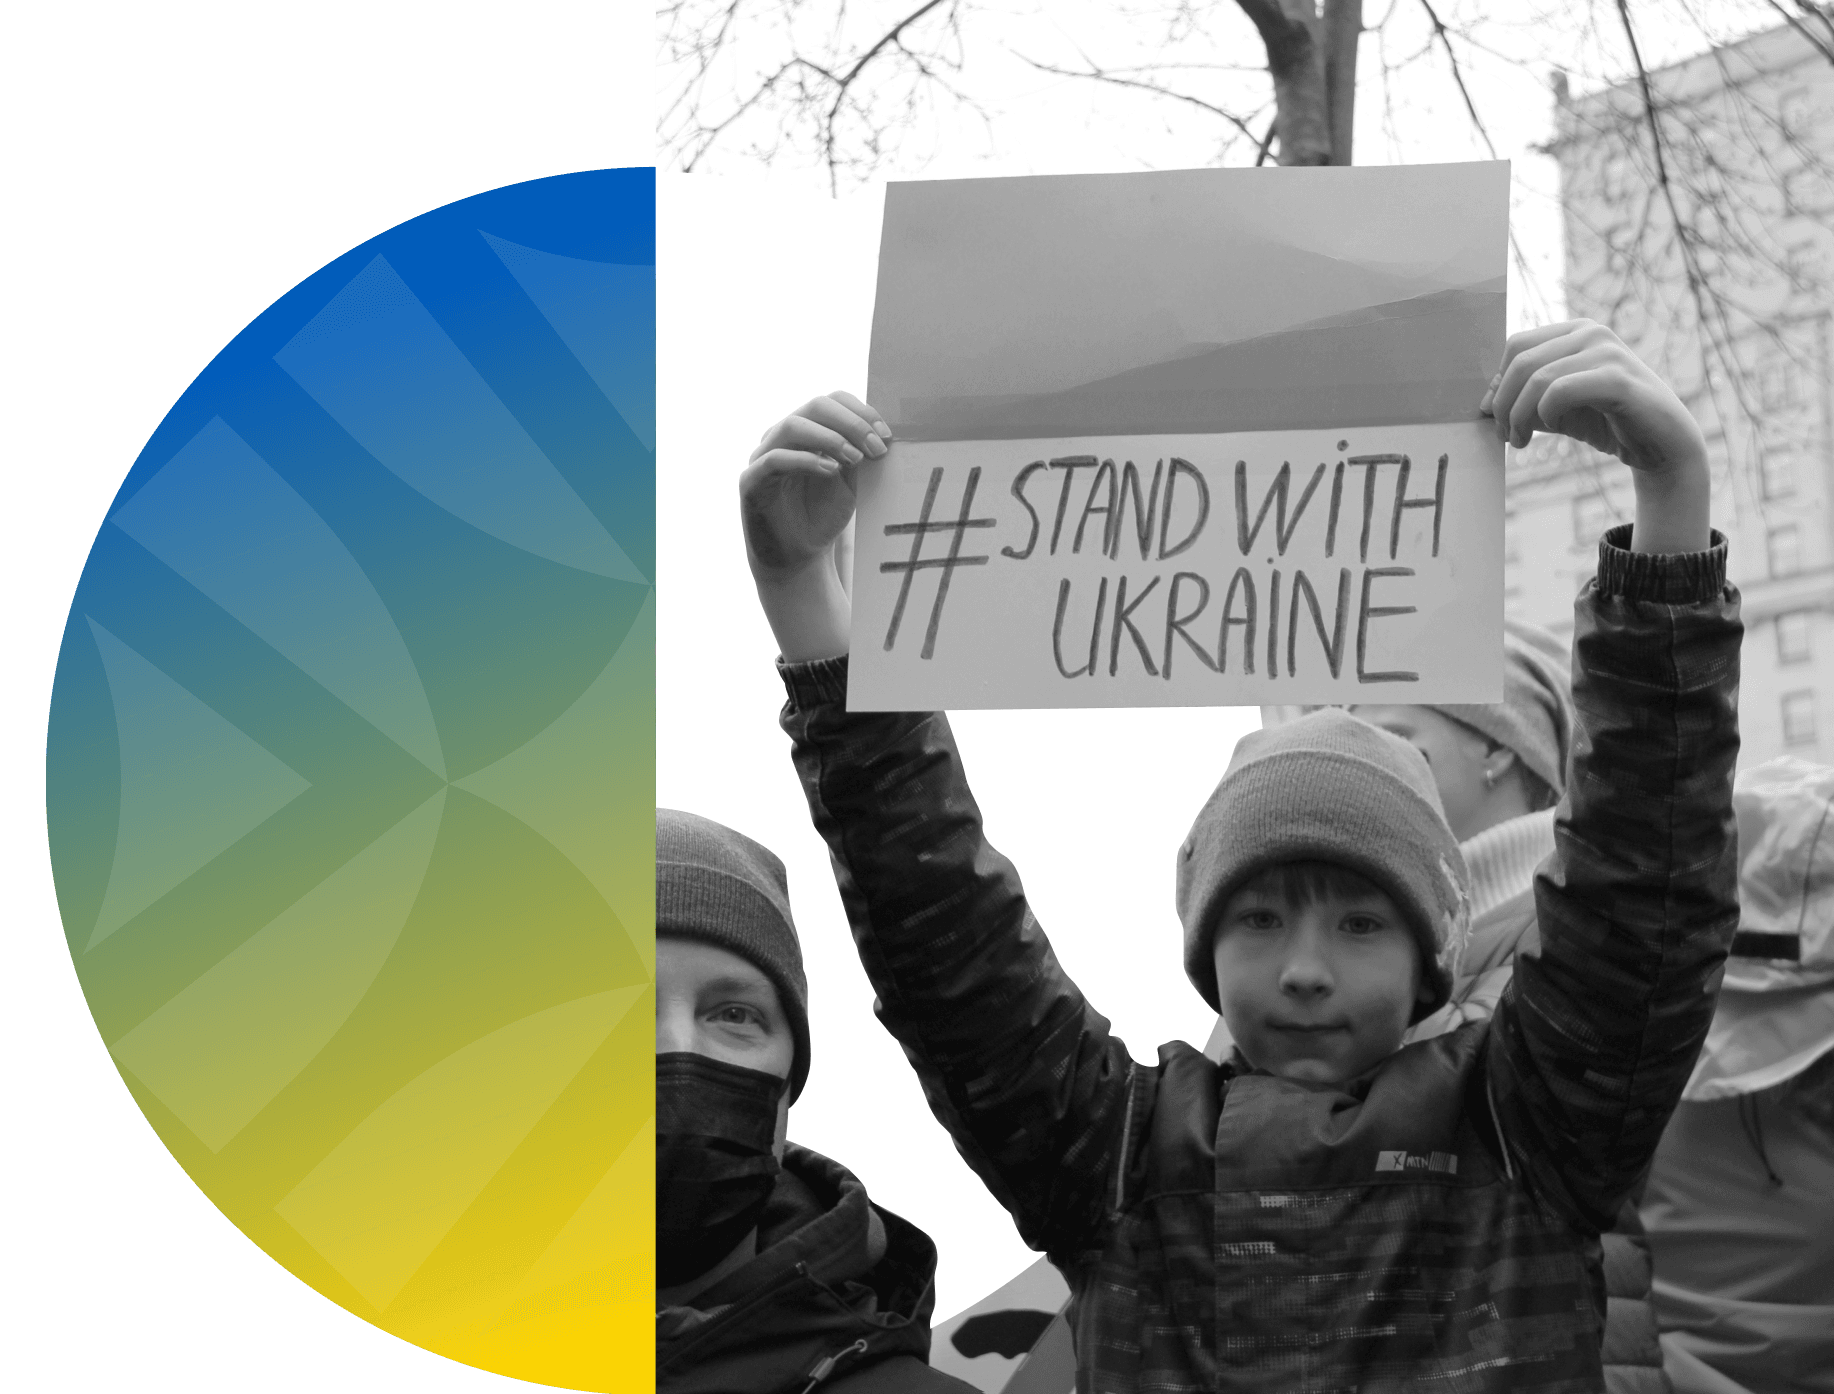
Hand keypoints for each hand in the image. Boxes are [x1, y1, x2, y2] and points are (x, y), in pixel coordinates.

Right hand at [739, 392, 889, 661]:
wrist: (798, 559)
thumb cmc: (821, 518)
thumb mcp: (848, 481)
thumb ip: (857, 453)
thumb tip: (881, 430)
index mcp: (805, 432)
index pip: (830, 401)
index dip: (860, 411)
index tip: (886, 434)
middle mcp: (781, 437)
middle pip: (814, 406)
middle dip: (851, 422)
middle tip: (876, 446)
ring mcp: (762, 456)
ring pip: (793, 426)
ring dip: (830, 437)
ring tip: (856, 457)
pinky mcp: (750, 481)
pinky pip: (775, 459)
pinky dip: (806, 460)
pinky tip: (832, 470)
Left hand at [1483, 320, 1709, 553]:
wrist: (1660, 445)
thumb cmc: (1606, 422)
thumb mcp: (1555, 408)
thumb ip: (1523, 398)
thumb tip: (1484, 401)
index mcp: (1575, 332)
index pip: (1516, 346)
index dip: (1498, 384)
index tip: (1496, 419)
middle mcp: (1592, 333)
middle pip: (1520, 361)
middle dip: (1503, 404)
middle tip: (1506, 437)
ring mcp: (1607, 351)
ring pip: (1537, 377)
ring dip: (1518, 416)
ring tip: (1520, 441)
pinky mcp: (1619, 378)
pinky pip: (1561, 390)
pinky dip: (1546, 413)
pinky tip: (1551, 428)